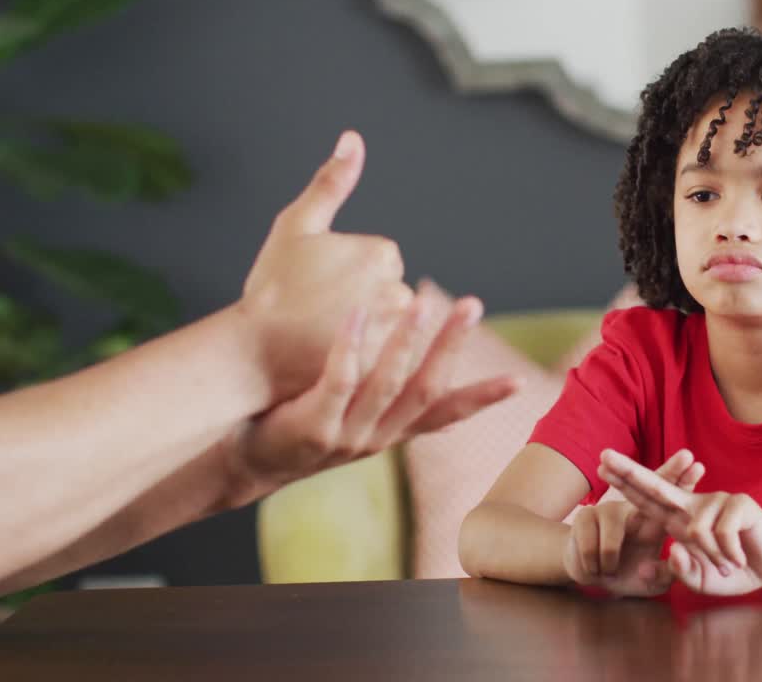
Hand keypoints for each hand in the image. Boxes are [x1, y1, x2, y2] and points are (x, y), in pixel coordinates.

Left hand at [220, 284, 518, 506]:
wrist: (241, 461)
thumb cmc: (298, 428)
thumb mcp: (354, 424)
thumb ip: (392, 407)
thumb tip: (441, 402)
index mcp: (392, 434)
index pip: (446, 414)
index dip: (483, 398)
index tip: (520, 382)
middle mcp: (378, 439)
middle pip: (424, 389)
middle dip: (450, 345)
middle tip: (472, 303)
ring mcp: (347, 436)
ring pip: (386, 384)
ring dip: (407, 340)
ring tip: (421, 299)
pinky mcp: (314, 428)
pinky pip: (337, 380)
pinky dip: (351, 344)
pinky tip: (355, 309)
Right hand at [238, 130, 411, 401]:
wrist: (253, 353)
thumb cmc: (272, 286)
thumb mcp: (297, 224)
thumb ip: (331, 182)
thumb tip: (353, 137)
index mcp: (383, 254)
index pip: (378, 259)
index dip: (346, 272)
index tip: (317, 286)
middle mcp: (399, 292)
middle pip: (387, 291)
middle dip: (360, 301)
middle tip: (317, 313)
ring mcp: (396, 334)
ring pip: (389, 325)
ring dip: (366, 331)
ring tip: (325, 338)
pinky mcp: (389, 370)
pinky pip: (387, 357)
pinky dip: (369, 359)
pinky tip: (338, 361)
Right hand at [562, 450, 703, 596]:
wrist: (591, 579)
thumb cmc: (630, 575)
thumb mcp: (656, 580)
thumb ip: (672, 571)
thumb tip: (675, 552)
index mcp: (653, 521)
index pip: (669, 496)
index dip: (682, 480)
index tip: (698, 465)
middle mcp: (632, 509)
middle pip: (643, 485)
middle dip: (650, 469)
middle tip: (677, 455)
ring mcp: (606, 510)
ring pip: (613, 536)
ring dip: (610, 559)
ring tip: (609, 571)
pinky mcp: (583, 518)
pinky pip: (591, 543)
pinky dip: (593, 563)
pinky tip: (594, 569)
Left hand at [598, 449, 761, 595]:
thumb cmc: (733, 569)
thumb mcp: (699, 579)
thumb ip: (679, 572)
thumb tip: (668, 552)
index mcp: (679, 520)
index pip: (647, 500)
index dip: (626, 484)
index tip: (601, 467)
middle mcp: (694, 506)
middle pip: (657, 485)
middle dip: (629, 471)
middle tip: (604, 455)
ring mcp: (716, 500)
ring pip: (695, 530)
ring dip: (712, 556)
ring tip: (728, 563)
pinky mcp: (739, 503)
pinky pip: (721, 532)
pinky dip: (729, 552)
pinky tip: (739, 556)